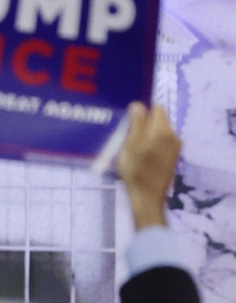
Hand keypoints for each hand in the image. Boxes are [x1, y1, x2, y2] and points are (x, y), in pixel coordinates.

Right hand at [117, 101, 180, 229]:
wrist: (147, 198)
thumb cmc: (137, 170)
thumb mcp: (131, 144)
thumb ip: (137, 122)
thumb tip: (139, 104)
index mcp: (164, 131)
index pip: (156, 108)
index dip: (142, 112)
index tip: (129, 122)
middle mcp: (174, 137)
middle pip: (157, 121)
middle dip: (142, 124)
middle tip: (126, 135)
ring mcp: (174, 148)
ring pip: (157, 133)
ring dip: (145, 136)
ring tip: (130, 147)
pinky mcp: (171, 158)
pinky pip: (160, 144)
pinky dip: (149, 146)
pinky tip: (139, 156)